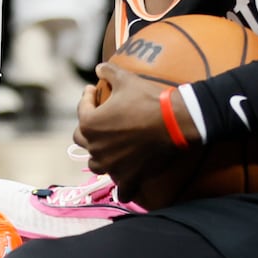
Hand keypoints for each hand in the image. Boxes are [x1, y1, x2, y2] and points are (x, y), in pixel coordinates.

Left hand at [76, 62, 194, 202]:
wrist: (175, 121)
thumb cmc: (148, 99)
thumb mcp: (126, 80)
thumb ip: (109, 72)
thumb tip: (99, 67)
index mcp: (90, 123)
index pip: (82, 109)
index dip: (86, 98)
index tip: (92, 91)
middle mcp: (96, 147)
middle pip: (82, 140)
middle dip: (87, 129)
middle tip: (98, 120)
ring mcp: (112, 165)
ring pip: (95, 164)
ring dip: (99, 157)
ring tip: (107, 149)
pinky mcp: (129, 177)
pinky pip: (122, 189)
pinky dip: (123, 187)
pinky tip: (125, 185)